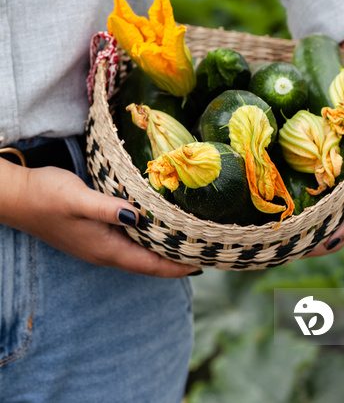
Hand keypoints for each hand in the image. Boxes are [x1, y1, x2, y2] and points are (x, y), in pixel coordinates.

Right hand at [0, 160, 198, 277]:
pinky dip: (148, 237)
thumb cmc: (46, 196)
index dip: (177, 267)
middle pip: (148, 262)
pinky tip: (156, 226)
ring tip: (188, 241)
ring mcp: (98, 243)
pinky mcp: (94, 232)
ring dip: (163, 249)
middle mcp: (105, 250)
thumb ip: (108, 209)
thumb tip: (138, 217)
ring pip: (139, 251)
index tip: (203, 264)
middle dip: (176, 260)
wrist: (17, 196)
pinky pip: (129, 240)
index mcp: (106, 248)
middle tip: (205, 251)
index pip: (149, 265)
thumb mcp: (78, 199)